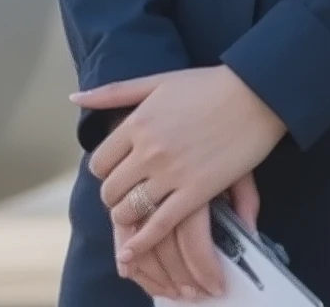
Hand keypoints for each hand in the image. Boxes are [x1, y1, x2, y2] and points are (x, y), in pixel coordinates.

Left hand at [73, 66, 283, 274]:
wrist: (255, 93)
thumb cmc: (208, 84)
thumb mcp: (157, 80)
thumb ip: (114, 92)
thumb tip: (74, 97)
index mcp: (138, 122)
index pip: (99, 162)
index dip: (104, 171)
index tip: (117, 172)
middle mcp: (149, 150)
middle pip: (110, 189)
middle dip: (114, 196)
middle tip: (126, 195)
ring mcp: (171, 174)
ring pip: (129, 211)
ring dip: (127, 217)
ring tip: (137, 213)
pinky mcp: (195, 193)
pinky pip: (158, 226)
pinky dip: (142, 241)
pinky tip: (135, 249)